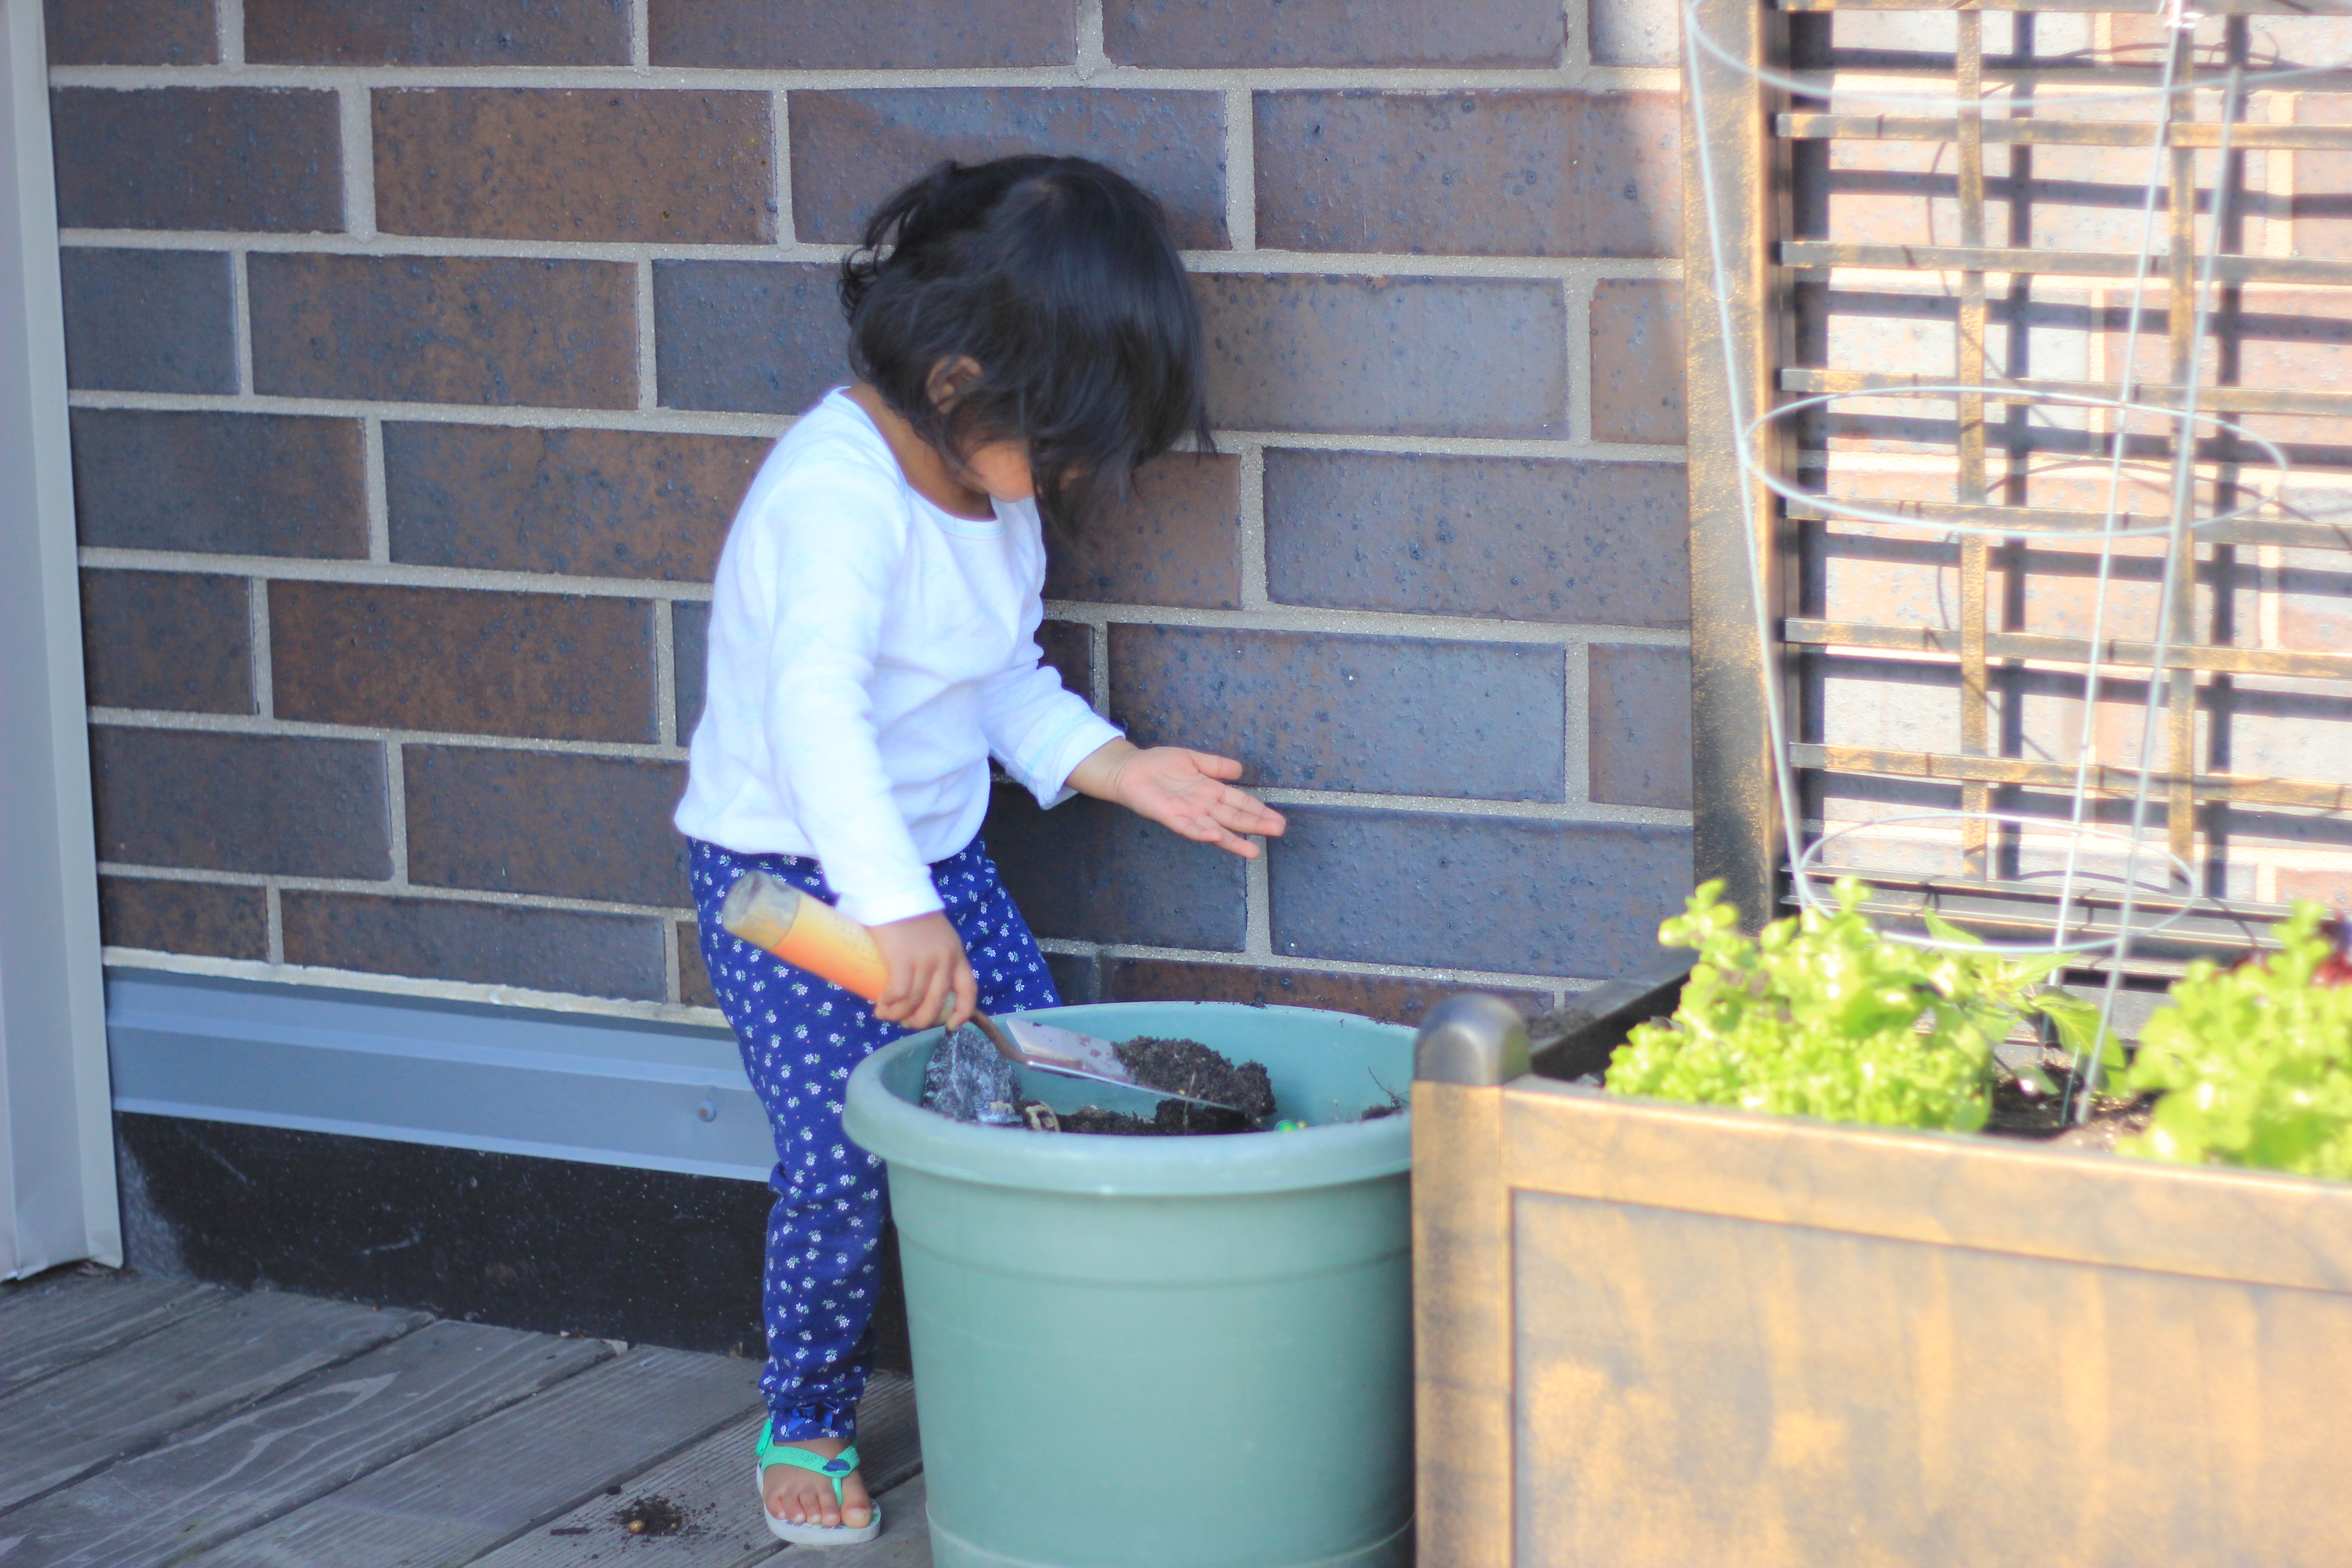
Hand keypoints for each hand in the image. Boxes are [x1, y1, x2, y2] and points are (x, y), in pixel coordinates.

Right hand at [869, 912, 976, 1030]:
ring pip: (915, 1002)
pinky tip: (881, 1004)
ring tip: (884, 1014)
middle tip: (905, 1022)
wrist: (894, 891)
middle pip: (937, 1004)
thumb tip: (922, 985)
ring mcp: (925, 961)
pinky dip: (889, 1004)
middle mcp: (945, 961)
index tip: (951, 1026)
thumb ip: (936, 956)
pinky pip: (899, 993)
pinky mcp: (903, 960)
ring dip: (898, 1015)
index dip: (962, 1013)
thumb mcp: (937, 936)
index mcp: (956, 955)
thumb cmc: (911, 912)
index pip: (968, 991)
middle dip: (920, 1021)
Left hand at [1067, 739, 1285, 858]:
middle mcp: (1202, 806)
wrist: (1130, 769)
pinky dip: (1200, 832)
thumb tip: (1240, 770)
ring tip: (1253, 851)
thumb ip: (1216, 765)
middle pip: (1233, 817)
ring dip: (1233, 840)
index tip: (1277, 820)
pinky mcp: (1170, 816)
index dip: (1258, 810)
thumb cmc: (1160, 765)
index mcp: (1210, 791)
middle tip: (1278, 831)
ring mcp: (1187, 813)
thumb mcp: (1193, 759)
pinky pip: (1187, 827)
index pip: (1239, 802)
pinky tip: (1214, 837)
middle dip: (1255, 825)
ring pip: (1215, 829)